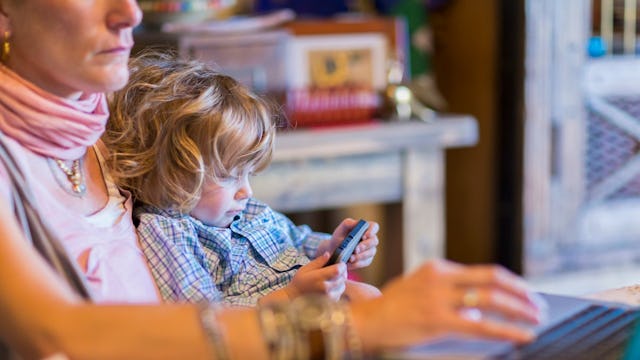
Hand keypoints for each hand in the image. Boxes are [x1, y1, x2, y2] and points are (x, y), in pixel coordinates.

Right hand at [284, 253, 347, 300]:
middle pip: (343, 277)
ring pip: (343, 285)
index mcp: (320, 278)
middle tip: (336, 269)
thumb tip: (328, 254)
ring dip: (341, 280)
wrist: (295, 297)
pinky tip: (331, 286)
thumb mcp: (306, 268)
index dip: (341, 265)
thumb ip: (319, 261)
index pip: (338, 270)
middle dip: (342, 271)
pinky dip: (338, 288)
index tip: (339, 263)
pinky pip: (340, 293)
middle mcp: (326, 288)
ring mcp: (329, 296)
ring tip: (333, 278)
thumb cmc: (300, 281)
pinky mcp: (331, 302)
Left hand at [319, 218, 379, 269]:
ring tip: (350, 258)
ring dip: (360, 256)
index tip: (363, 236)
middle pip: (374, 241)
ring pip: (370, 253)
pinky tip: (349, 264)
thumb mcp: (341, 229)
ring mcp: (370, 250)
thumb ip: (348, 223)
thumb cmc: (339, 237)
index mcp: (366, 228)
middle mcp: (370, 239)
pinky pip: (365, 262)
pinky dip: (357, 263)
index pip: (374, 227)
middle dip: (365, 245)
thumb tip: (356, 223)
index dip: (371, 231)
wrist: (334, 251)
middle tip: (355, 250)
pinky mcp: (367, 260)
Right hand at [351, 259, 545, 352]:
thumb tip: (477, 306)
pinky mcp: (437, 320)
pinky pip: (480, 324)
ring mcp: (438, 297)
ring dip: (519, 309)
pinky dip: (506, 330)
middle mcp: (440, 277)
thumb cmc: (392, 308)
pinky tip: (522, 335)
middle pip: (493, 279)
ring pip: (490, 299)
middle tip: (539, 306)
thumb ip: (447, 291)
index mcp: (437, 267)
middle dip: (521, 293)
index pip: (484, 271)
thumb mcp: (419, 288)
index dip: (511, 282)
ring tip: (535, 320)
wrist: (366, 321)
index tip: (527, 293)